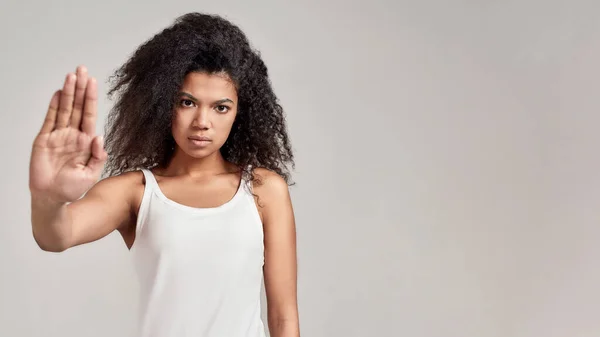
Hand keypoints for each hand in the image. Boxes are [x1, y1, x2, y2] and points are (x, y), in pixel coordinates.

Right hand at [29, 65, 106, 202]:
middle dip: (80, 88)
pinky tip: (58, 93)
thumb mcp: (91, 174)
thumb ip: (98, 156)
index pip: (90, 115)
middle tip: (82, 69)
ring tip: (71, 76)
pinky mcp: (44, 140)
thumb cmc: (72, 189)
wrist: (52, 199)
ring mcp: (58, 136)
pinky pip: (50, 120)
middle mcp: (73, 135)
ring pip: (64, 109)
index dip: (91, 98)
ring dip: (67, 92)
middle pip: (77, 107)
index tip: (93, 82)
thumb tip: (99, 137)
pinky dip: (54, 106)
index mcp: (86, 142)